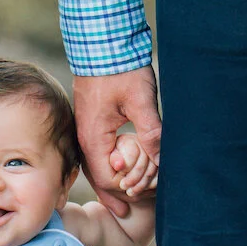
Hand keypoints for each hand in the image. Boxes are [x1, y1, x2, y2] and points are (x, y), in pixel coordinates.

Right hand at [73, 68, 161, 217]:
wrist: (102, 42)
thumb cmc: (121, 68)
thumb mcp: (141, 101)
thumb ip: (151, 133)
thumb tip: (161, 161)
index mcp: (93, 137)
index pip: (106, 179)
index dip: (124, 193)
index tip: (141, 201)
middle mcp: (84, 138)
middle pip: (99, 178)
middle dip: (119, 192)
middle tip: (139, 203)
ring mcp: (85, 130)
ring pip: (97, 167)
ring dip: (115, 180)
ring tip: (131, 194)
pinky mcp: (91, 123)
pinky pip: (98, 153)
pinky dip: (111, 165)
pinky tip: (122, 169)